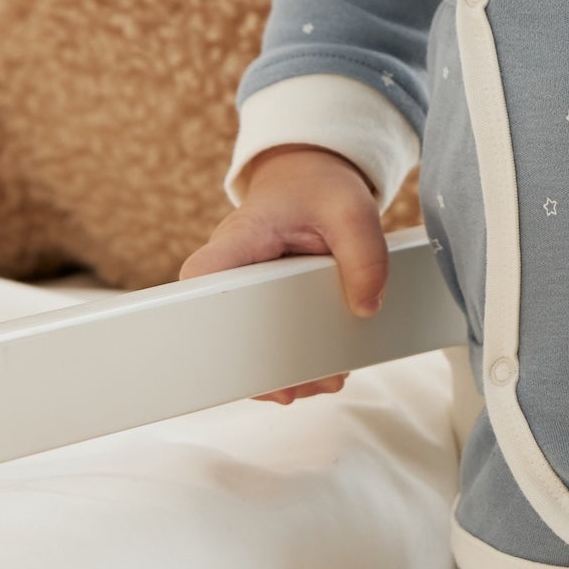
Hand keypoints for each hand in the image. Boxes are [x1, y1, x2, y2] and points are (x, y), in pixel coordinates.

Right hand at [178, 145, 389, 403]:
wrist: (309, 180)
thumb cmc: (319, 189)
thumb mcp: (351, 210)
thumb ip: (365, 255)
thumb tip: (366, 309)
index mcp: (238, 240)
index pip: (202, 280)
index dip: (210, 319)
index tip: (239, 352)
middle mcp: (229, 271)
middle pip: (222, 332)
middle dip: (260, 366)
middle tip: (298, 387)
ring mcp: (241, 293)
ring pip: (243, 348)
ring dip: (280, 372)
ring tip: (324, 380)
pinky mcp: (257, 307)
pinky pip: (263, 342)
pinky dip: (289, 360)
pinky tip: (319, 373)